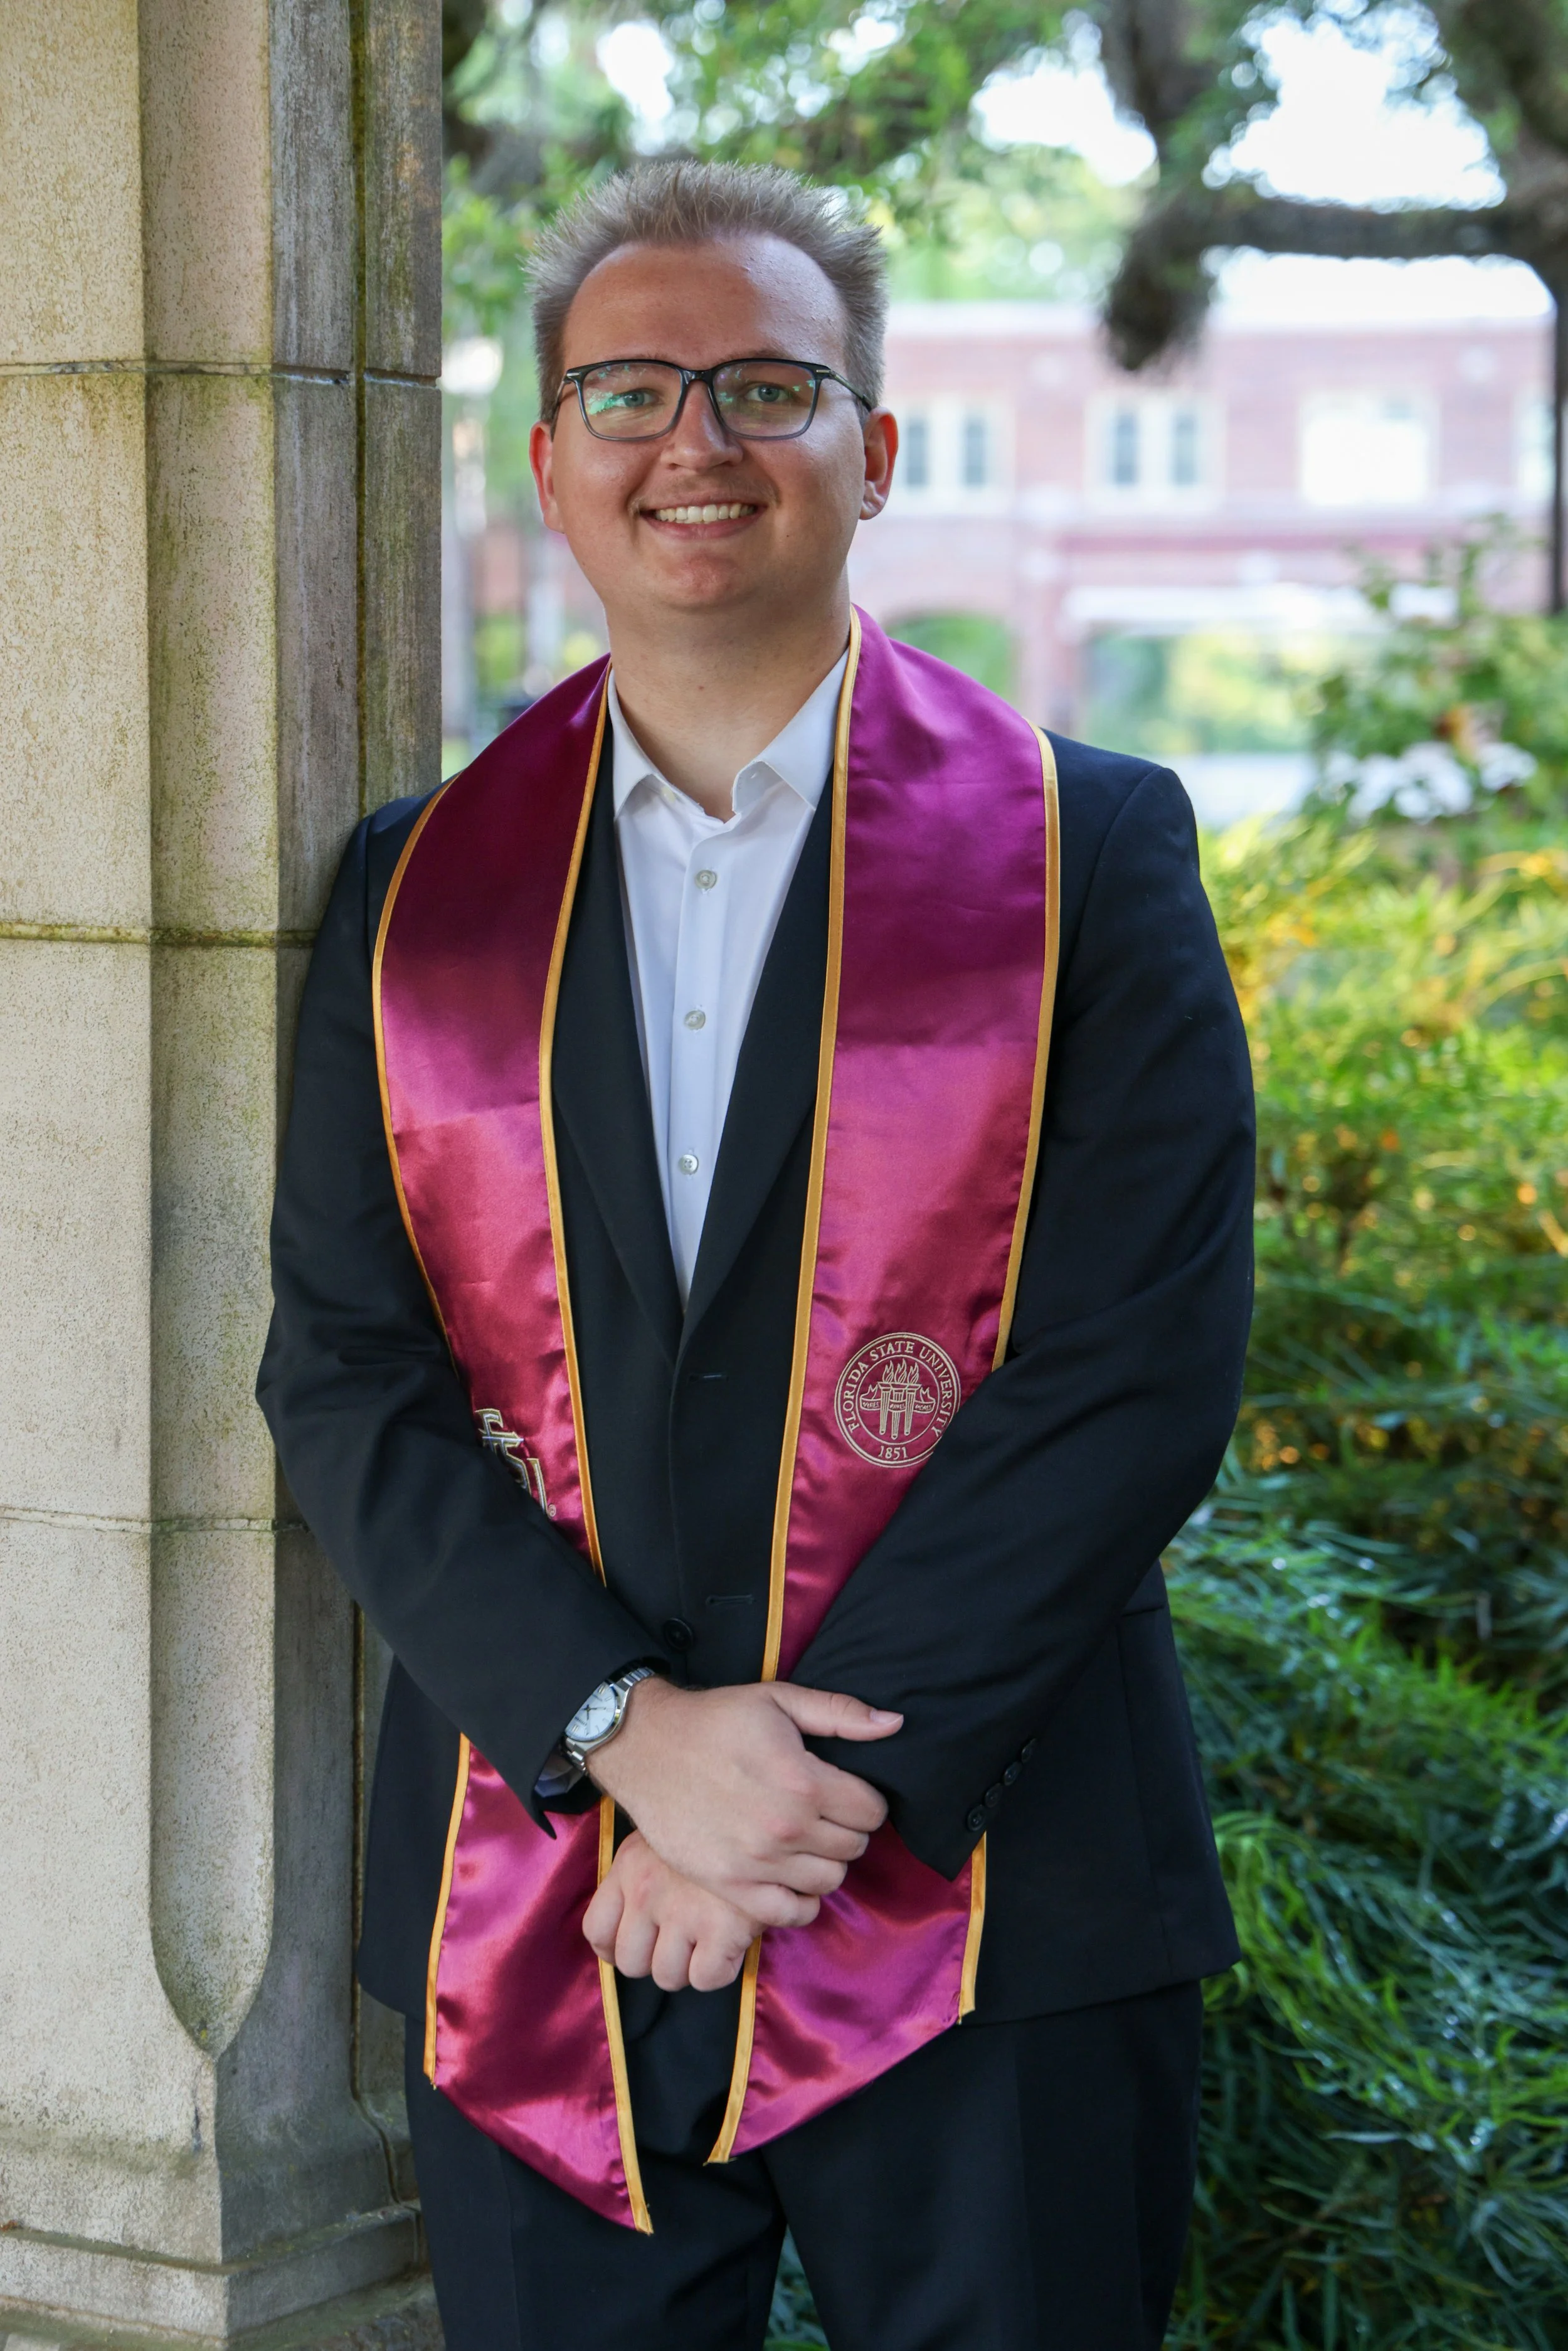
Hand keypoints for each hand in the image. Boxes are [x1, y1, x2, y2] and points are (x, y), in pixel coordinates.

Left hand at [583, 1831, 757, 1991]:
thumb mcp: (663, 1836)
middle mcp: (647, 1891)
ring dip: (688, 1967)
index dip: (614, 1949)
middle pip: (630, 1962)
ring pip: (667, 1977)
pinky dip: (719, 1969)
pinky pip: (706, 1979)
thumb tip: (632, 1921)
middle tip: (683, 1940)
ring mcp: (682, 1912)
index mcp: (628, 1866)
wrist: (762, 1812)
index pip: (596, 1930)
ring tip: (709, 1938)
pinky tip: (731, 1942)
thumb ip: (641, 1873)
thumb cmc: (714, 1826)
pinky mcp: (722, 1928)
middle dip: (655, 1960)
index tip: (639, 1946)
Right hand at [587, 1676, 901, 1924]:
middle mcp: (785, 1828)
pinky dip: (801, 1901)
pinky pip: (789, 1913)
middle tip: (824, 1813)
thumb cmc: (715, 1720)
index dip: (865, 1799)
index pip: (871, 1811)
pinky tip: (792, 1876)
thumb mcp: (778, 1700)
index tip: (845, 1791)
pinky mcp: (729, 1885)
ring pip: (829, 1881)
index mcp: (803, 1781)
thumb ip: (840, 1712)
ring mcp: (757, 1863)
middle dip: (847, 1828)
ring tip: (806, 1841)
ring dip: (826, 1862)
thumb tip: (894, 1724)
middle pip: (854, 1847)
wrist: (647, 1748)